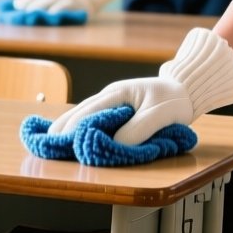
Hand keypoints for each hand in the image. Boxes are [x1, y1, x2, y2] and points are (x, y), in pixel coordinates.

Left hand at [11, 0, 118, 17]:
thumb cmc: (71, 1)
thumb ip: (46, 1)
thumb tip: (24, 9)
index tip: (16, 4)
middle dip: (31, 2)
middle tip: (21, 10)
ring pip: (53, 0)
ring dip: (40, 5)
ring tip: (30, 12)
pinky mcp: (78, 6)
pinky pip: (66, 6)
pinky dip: (58, 9)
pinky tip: (50, 14)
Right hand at [48, 28, 232, 144]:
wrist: (187, 89)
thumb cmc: (176, 100)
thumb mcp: (161, 115)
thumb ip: (139, 128)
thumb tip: (116, 142)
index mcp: (119, 93)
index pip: (91, 111)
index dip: (75, 127)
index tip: (62, 142)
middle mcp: (111, 96)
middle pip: (81, 111)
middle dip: (64, 127)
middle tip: (46, 144)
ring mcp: (112, 102)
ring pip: (84, 113)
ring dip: (69, 127)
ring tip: (50, 141)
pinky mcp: (117, 110)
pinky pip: (93, 117)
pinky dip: (80, 125)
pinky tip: (70, 135)